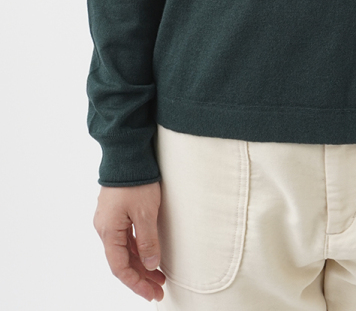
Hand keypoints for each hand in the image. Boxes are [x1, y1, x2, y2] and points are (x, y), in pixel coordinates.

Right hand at [93, 181, 165, 302]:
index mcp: (108, 231)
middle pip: (122, 261)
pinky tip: (149, 255)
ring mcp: (109, 219)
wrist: (128, 153)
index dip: (136, 283)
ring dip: (141, 263)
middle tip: (159, 290)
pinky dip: (137, 249)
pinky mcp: (116, 211)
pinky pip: (125, 237)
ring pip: (124, 250)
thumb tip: (151, 265)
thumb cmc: (135, 181)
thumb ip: (148, 241)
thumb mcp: (146, 213)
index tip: (152, 293)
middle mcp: (105, 228)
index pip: (120, 267)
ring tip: (159, 276)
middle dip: (140, 277)